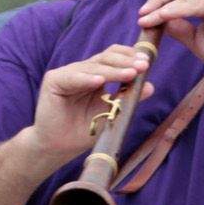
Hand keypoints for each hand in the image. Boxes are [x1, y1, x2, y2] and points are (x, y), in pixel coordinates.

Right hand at [28, 44, 152, 162]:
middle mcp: (82, 70)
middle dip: (126, 62)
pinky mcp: (53, 81)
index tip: (148, 62)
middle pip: (106, 58)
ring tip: (130, 74)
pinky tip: (99, 81)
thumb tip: (150, 86)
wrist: (58, 147)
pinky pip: (72, 78)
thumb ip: (127, 98)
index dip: (130, 56)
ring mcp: (67, 73)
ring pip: (93, 67)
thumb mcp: (112, 113)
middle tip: (143, 66)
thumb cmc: (84, 130)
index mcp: (96, 74)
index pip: (114, 57)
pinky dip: (86, 79)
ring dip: (113, 71)